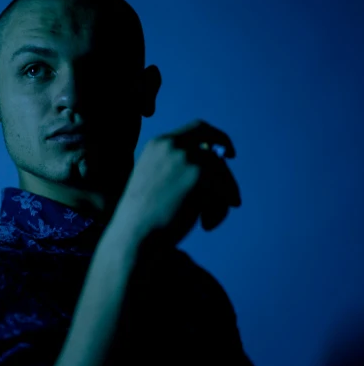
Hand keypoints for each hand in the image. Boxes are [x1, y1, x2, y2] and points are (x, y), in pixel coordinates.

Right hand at [111, 119, 240, 248]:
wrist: (133, 236)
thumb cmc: (142, 220)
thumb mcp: (157, 184)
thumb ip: (180, 170)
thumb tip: (216, 171)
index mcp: (157, 144)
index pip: (197, 129)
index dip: (217, 138)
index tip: (229, 154)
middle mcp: (171, 144)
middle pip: (215, 150)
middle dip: (225, 176)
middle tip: (232, 198)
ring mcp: (186, 156)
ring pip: (221, 172)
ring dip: (219, 199)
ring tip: (205, 222)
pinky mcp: (199, 173)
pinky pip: (226, 188)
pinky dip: (221, 208)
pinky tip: (206, 224)